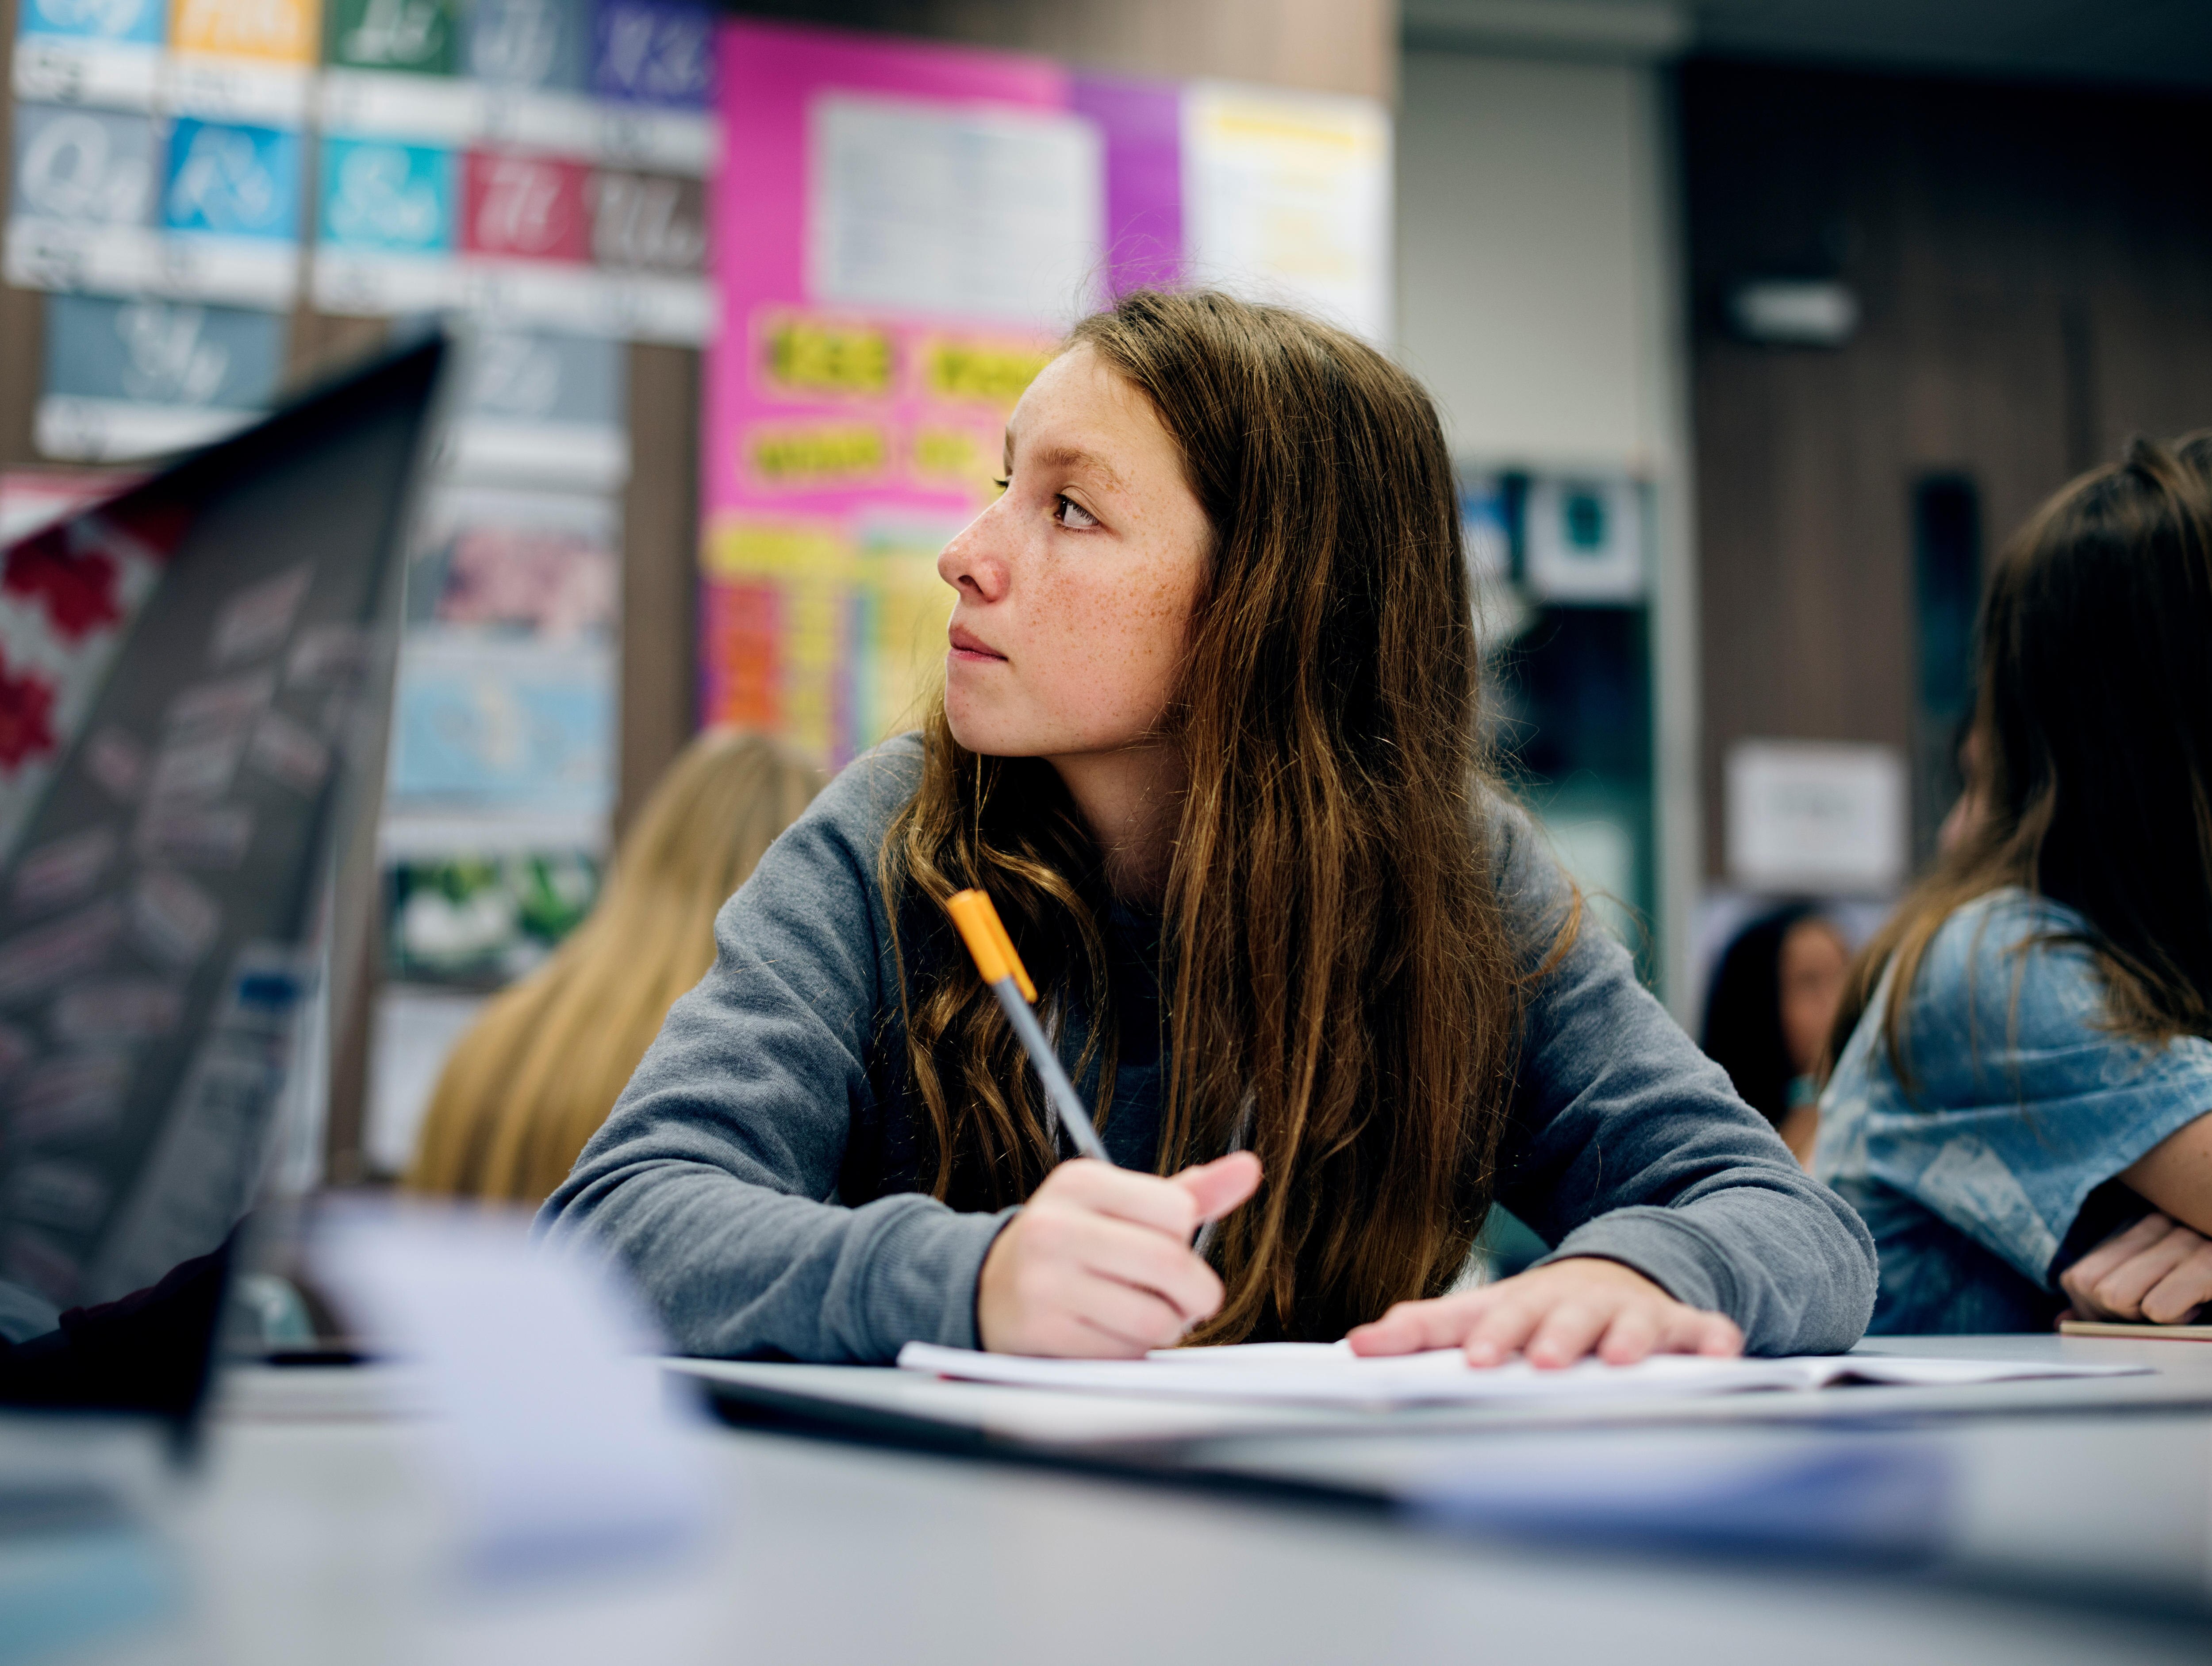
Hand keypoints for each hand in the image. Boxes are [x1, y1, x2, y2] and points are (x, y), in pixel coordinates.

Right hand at [975, 1152, 1260, 1356]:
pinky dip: (1132, 1352)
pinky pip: (1123, 1354)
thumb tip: (1251, 1169)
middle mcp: (1056, 1225)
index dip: (1185, 1238)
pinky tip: (1110, 1334)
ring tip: (1146, 1317)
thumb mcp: (1121, 1205)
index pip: (1177, 1212)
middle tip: (1191, 1301)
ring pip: (1154, 1319)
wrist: (987, 1287)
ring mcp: (1044, 1280)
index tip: (1170, 1247)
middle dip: (1197, 1293)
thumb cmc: (1073, 1243)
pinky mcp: (1040, 1331)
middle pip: (1171, 1266)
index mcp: (1080, 1181)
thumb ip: (1189, 1192)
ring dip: (1166, 1328)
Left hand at [1344, 1256, 1742, 1368]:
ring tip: (1618, 1358)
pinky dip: (1712, 1338)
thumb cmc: (1536, 1311)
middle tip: (1540, 1361)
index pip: (1499, 1317)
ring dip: (1624, 1338)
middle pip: (1561, 1319)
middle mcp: (1575, 1303)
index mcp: (1524, 1303)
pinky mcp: (1679, 1326)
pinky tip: (1722, 1349)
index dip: (1489, 1337)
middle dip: (1550, 1338)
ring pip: (1627, 1322)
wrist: (1616, 1274)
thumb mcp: (1481, 1315)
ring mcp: (1628, 1312)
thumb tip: (1357, 1344)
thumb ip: (1423, 1330)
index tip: (1476, 1361)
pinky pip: (1700, 1330)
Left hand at [2059, 1213, 2211, 1324]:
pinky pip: (2156, 1308)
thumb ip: (2103, 1300)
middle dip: (2115, 1316)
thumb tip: (2061, 1321)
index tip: (2132, 1315)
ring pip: (2114, 1296)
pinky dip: (2174, 1321)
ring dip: (2144, 1318)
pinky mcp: (2207, 1264)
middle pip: (2087, 1287)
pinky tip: (2197, 1308)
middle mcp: (2154, 1223)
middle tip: (2154, 1315)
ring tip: (2180, 1309)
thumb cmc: (2202, 1284)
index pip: (2077, 1278)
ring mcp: (2180, 1240)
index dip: (2095, 1311)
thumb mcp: (2154, 1284)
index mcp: (2135, 1226)